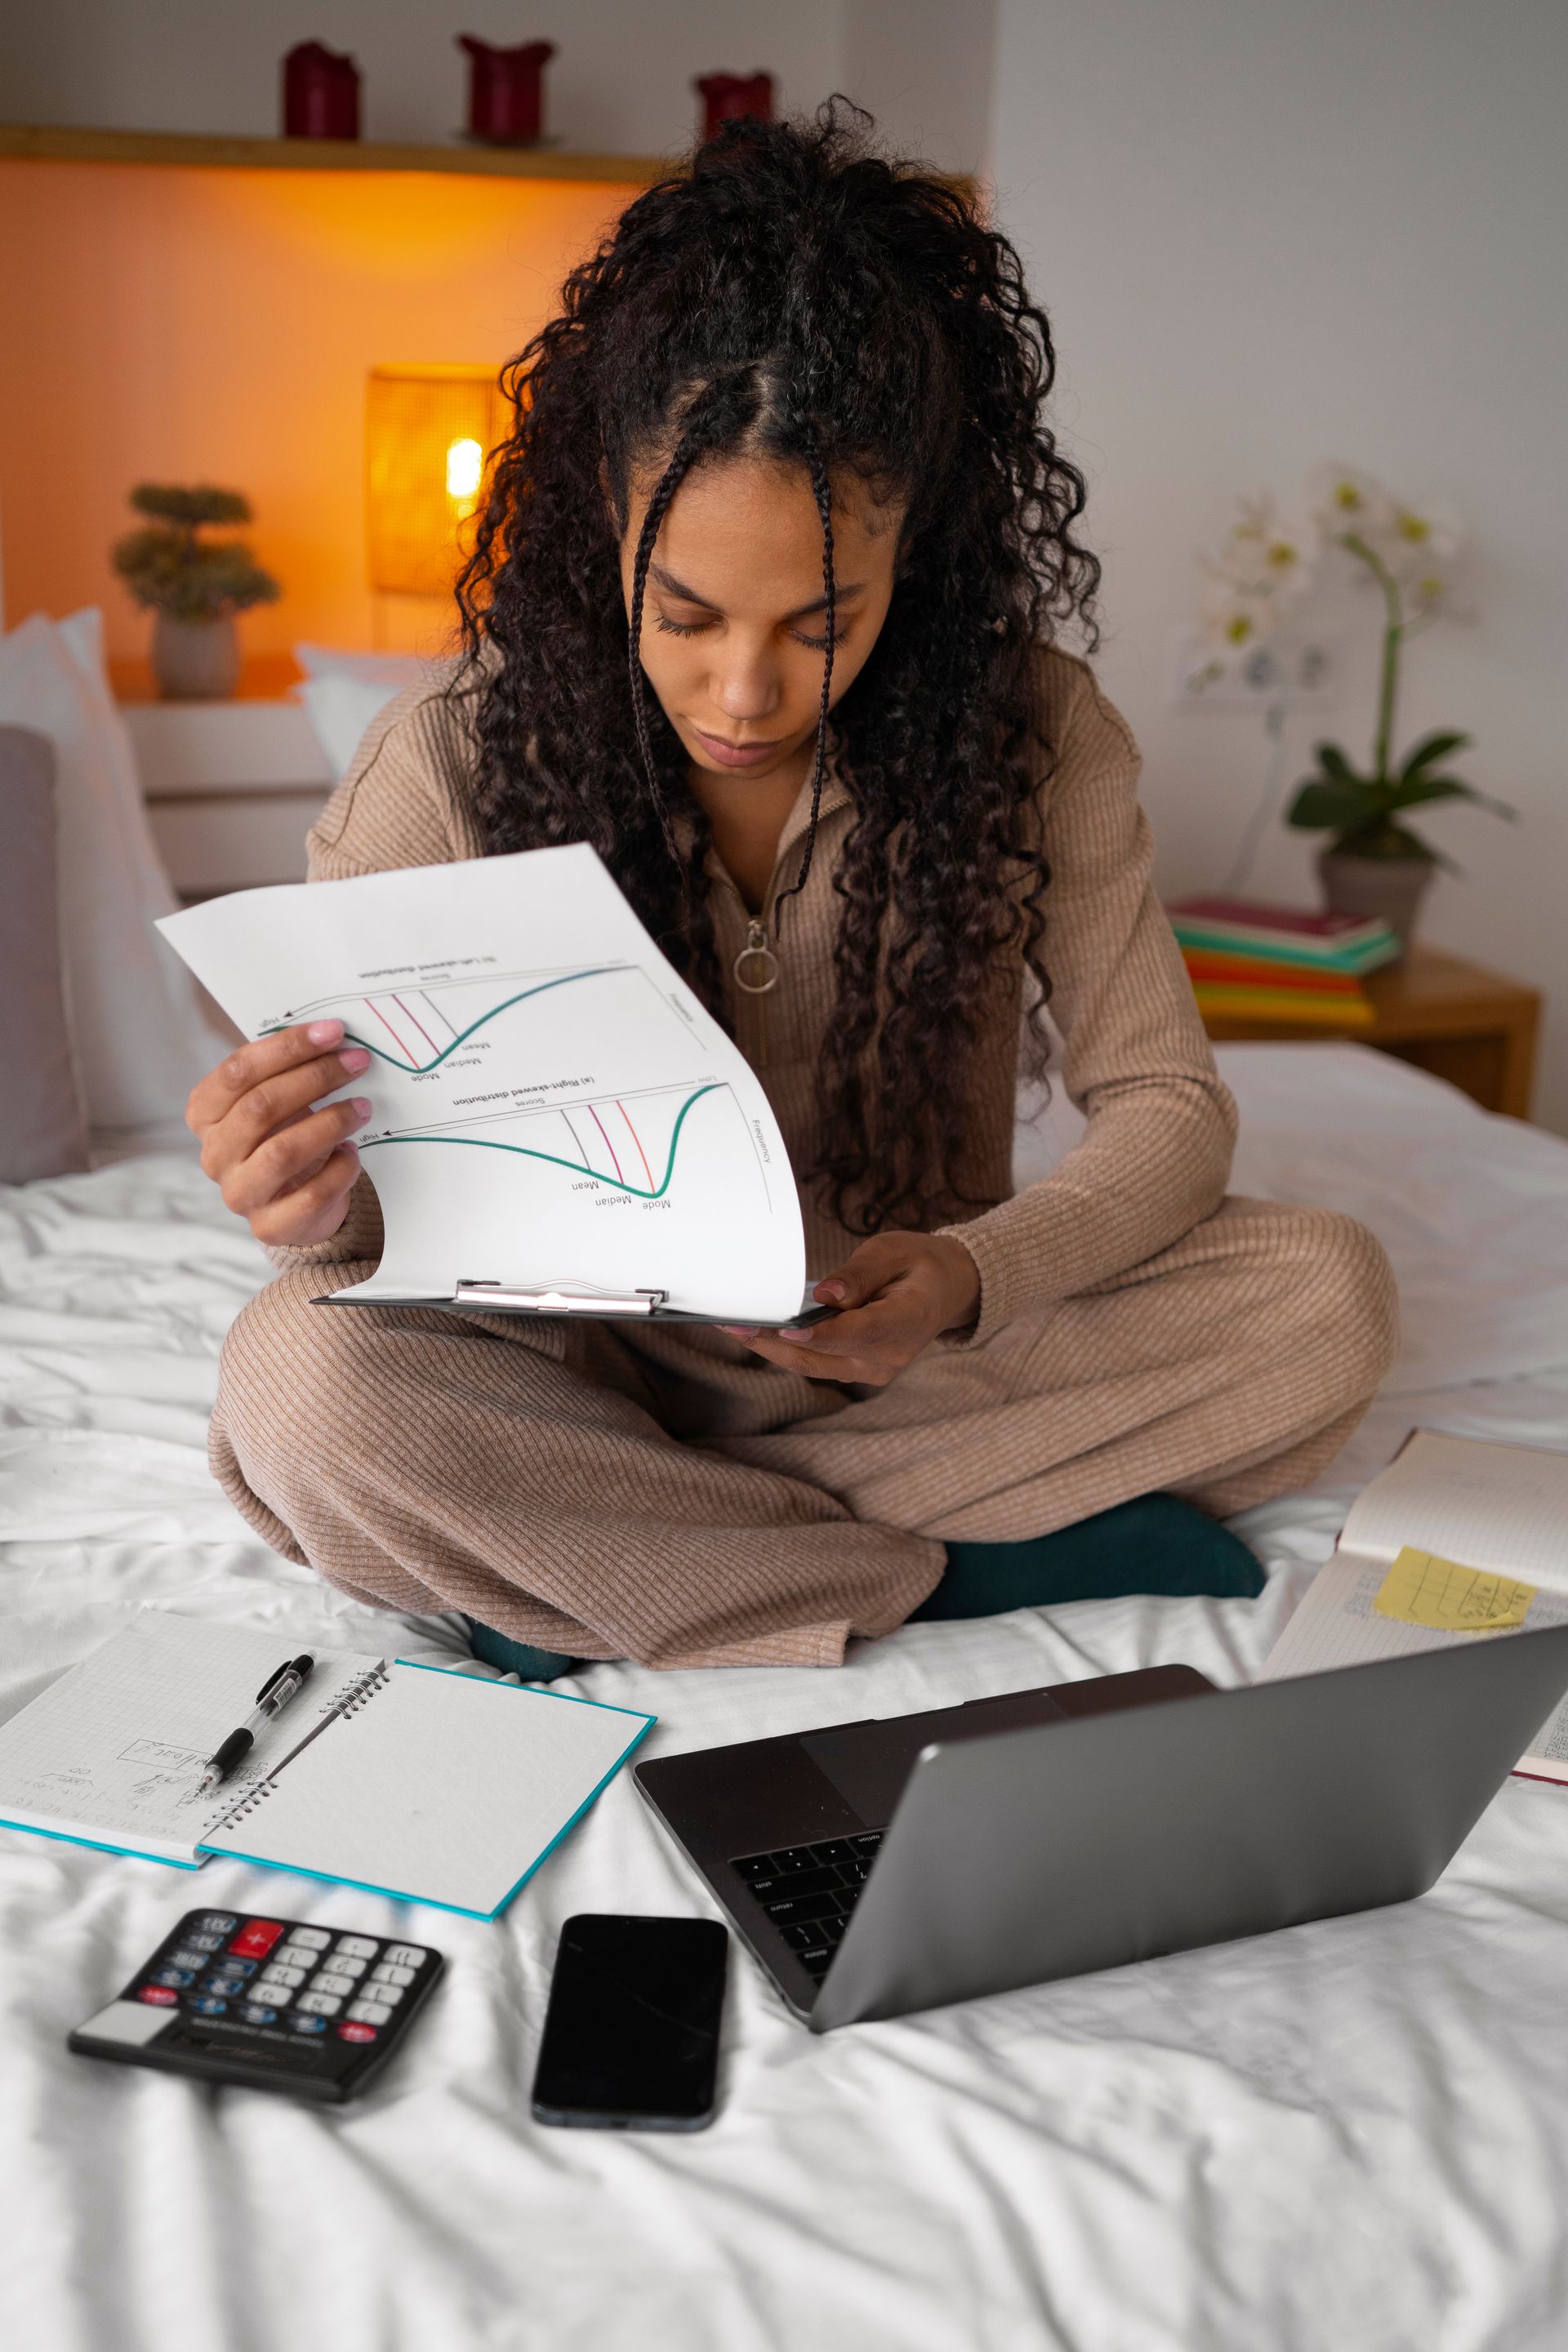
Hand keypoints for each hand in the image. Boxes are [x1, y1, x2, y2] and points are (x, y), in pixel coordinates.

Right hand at [185, 1018, 373, 1246]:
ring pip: (282, 1152)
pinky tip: (353, 1153)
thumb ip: (287, 1071)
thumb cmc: (286, 1136)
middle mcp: (215, 1154)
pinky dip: (339, 1170)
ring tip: (361, 1107)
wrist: (296, 1203)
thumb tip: (330, 1036)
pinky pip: (310, 1195)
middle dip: (315, 1078)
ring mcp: (239, 1193)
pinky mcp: (270, 1224)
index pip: (238, 1072)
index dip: (286, 1048)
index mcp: (205, 1114)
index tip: (332, 1032)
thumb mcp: (277, 1101)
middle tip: (356, 1062)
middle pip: (260, 1107)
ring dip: (330, 1123)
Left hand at [723, 1232, 980, 1386]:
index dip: (825, 1334)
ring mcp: (874, 1369)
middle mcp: (890, 1355)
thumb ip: (859, 1274)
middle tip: (734, 1325)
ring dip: (772, 1348)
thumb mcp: (893, 1251)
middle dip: (776, 1341)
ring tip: (733, 1328)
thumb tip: (825, 1295)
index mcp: (909, 1321)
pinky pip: (817, 1364)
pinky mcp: (858, 1370)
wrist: (945, 1290)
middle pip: (826, 1355)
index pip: (863, 1331)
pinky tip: (757, 1333)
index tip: (789, 1329)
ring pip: (814, 1365)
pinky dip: (787, 1350)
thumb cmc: (919, 1264)